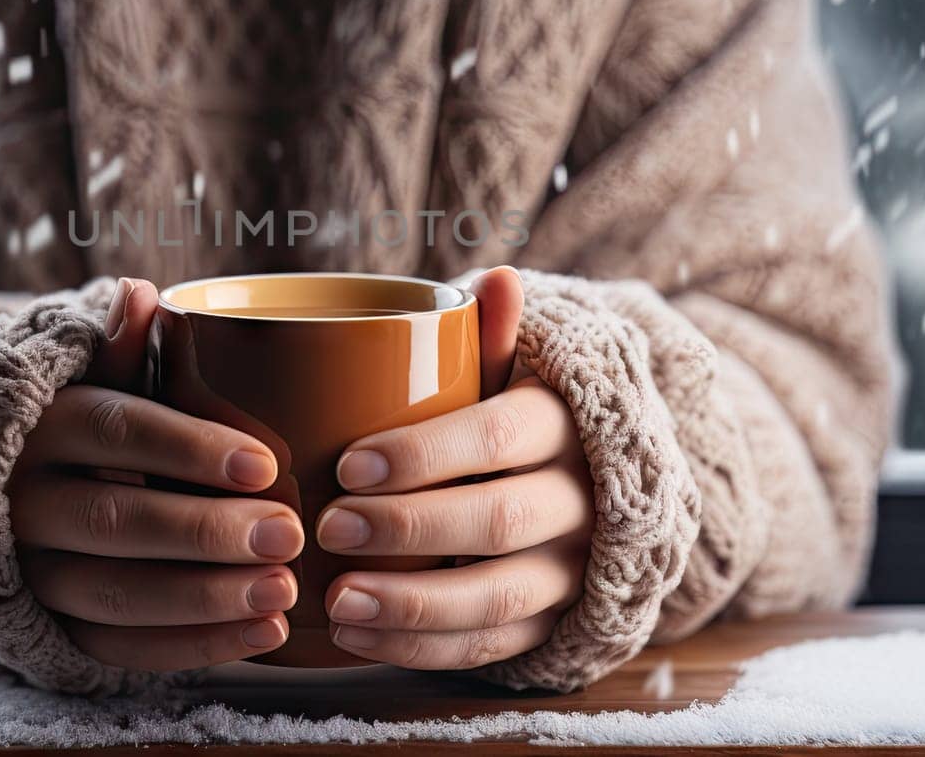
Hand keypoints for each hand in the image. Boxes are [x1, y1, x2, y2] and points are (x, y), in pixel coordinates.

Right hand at [12, 278, 302, 671]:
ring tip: (284, 591)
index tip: (264, 465)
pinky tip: (262, 635)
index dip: (189, 448)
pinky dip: (194, 647)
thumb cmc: (89, 430)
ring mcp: (34, 572)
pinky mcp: (53, 628)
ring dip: (206, 597)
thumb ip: (121, 348)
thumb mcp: (94, 381)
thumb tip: (138, 291)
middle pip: (117, 519)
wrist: (7, 500)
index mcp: (46, 426)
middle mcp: (26, 501)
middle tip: (289, 535)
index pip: (117, 430)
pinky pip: (119, 649)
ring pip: (116, 592)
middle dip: (207, 532)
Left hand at [319, 266, 592, 669]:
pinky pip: (492, 648)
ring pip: (498, 595)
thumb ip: (493, 336)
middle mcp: (578, 500)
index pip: (499, 437)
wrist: (593, 486)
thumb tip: (497, 276)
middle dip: (409, 527)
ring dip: (412, 605)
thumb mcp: (516, 372)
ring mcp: (569, 569)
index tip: (348, 464)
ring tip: (338, 602)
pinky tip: (356, 638)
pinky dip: (421, 649)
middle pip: (499, 520)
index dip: (425, 454)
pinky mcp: (551, 621)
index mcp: (562, 426)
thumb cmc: (516, 416)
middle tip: (331, 526)